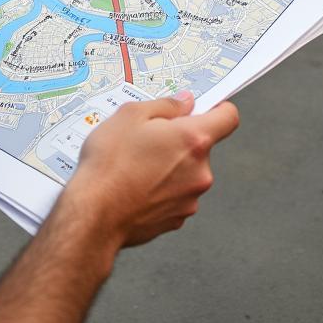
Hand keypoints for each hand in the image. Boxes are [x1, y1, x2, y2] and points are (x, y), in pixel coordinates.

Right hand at [62, 92, 239, 248]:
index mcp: (193, 140)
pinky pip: (174, 195)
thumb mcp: (130, 115)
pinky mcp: (176, 219)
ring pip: (186, 172)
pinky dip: (160, 189)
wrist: (94, 214)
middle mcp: (200, 171)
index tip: (201, 108)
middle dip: (179, 139)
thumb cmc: (109, 164)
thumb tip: (184, 103)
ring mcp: (190, 199)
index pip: (228, 117)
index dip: (217, 108)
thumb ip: (165, 105)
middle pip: (201, 146)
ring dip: (169, 166)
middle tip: (146, 138)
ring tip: (135, 164)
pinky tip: (135, 186)